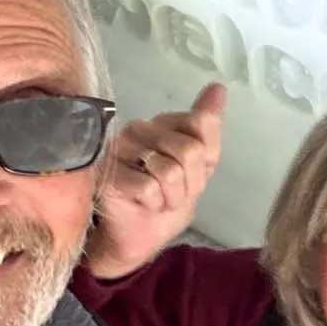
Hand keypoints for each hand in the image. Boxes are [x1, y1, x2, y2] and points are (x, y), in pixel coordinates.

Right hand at [83, 82, 226, 278]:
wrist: (140, 237)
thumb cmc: (167, 200)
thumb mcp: (200, 167)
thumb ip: (207, 129)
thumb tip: (218, 88)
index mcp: (162, 123)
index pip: (202, 124)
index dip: (204, 161)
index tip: (190, 175)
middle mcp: (138, 128)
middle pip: (189, 151)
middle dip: (190, 184)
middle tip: (173, 194)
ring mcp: (120, 149)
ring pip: (170, 171)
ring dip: (172, 198)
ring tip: (158, 201)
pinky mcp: (108, 174)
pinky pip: (150, 189)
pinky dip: (154, 205)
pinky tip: (142, 206)